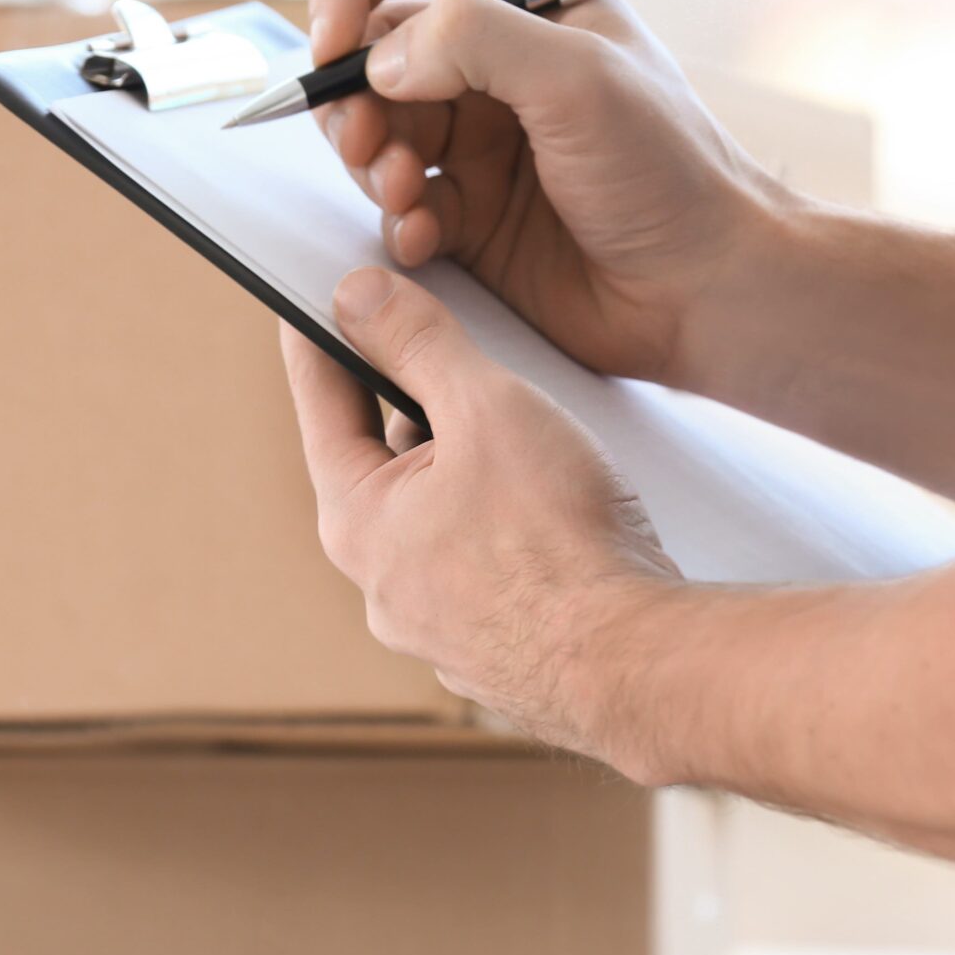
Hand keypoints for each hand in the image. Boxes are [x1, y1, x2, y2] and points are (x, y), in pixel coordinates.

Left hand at [284, 266, 679, 759]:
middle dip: (413, 401)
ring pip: (438, 517)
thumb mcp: (487, 409)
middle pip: (381, 459)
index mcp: (355, 520)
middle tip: (444, 344)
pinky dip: (504, 526)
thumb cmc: (558, 539)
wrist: (634, 667)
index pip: (321, 399)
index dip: (322, 331)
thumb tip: (358, 295)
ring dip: (468, 469)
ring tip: (523, 430)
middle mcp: (379, 582)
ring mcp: (433, 626)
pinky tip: (552, 506)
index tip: (323, 288)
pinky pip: (483, 566)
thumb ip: (419, 343)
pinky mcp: (490, 650)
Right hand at [311, 0, 780, 390]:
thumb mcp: (579, 79)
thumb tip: (379, 59)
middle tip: (369, 145)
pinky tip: (428, 239)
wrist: (704, 289)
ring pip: (371, 128)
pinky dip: (397, 220)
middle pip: (369, 45)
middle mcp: (492, 56)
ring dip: (371, 162)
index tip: (332, 47)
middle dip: (353, 96)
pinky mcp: (467, 211)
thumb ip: (474, 41)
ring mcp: (476, 135)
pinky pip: (396, 204)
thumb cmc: (671, 172)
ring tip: (407, 194)